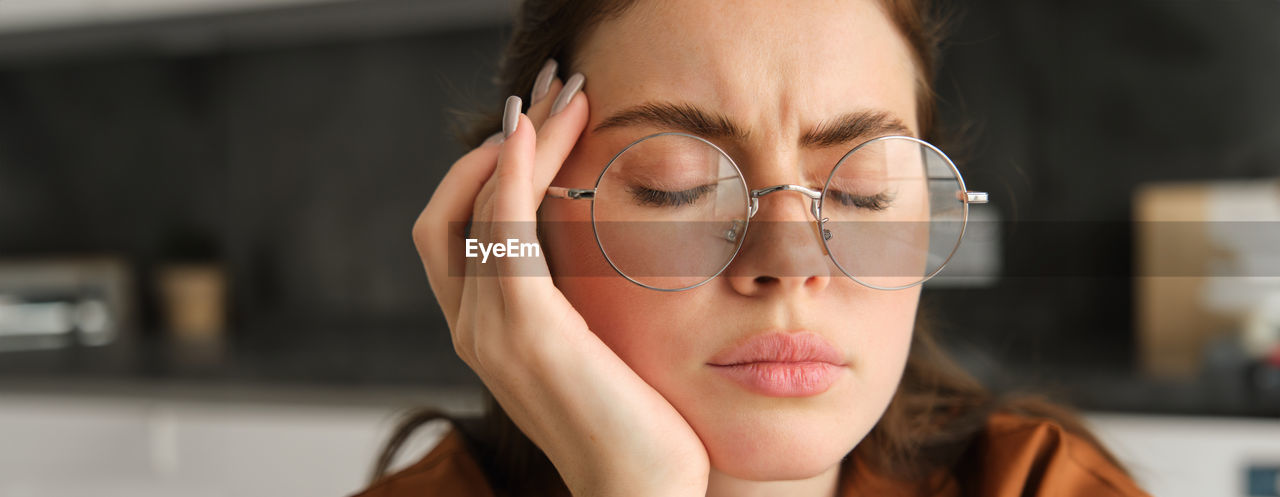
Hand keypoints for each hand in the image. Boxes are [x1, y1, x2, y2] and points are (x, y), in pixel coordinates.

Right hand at [411, 67, 709, 496]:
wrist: (641, 490)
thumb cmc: (633, 423)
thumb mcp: (594, 347)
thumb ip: (571, 299)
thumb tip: (589, 241)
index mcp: (484, 331)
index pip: (454, 229)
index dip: (486, 170)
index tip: (543, 125)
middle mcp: (472, 328)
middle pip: (450, 209)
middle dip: (498, 143)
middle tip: (557, 94)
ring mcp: (491, 330)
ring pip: (481, 207)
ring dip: (523, 141)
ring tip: (569, 100)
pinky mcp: (527, 329)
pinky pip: (503, 232)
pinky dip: (513, 175)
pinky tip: (536, 136)